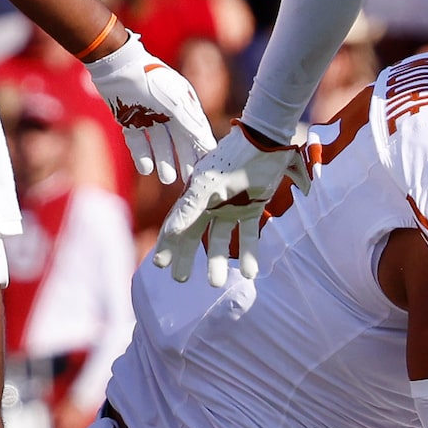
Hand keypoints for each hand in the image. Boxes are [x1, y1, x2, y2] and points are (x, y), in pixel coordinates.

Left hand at [84, 33, 215, 183]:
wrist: (120, 67)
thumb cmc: (154, 82)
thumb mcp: (177, 104)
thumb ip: (191, 126)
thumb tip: (208, 146)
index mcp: (184, 107)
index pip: (196, 133)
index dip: (201, 151)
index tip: (206, 168)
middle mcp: (168, 114)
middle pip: (178, 142)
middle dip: (183, 160)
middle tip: (187, 180)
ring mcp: (148, 117)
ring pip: (158, 144)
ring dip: (163, 161)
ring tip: (168, 180)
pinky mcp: (129, 120)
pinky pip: (137, 141)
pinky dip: (141, 155)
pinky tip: (146, 169)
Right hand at [151, 121, 312, 286]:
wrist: (266, 143)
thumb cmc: (233, 160)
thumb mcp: (207, 185)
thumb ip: (189, 209)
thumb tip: (170, 234)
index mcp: (194, 196)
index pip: (176, 224)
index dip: (168, 244)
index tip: (161, 265)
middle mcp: (210, 204)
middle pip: (195, 236)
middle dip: (187, 257)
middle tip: (181, 280)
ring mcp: (231, 207)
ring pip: (221, 240)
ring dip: (218, 262)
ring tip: (215, 283)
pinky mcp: (253, 209)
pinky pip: (248, 236)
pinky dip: (249, 254)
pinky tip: (250, 273)